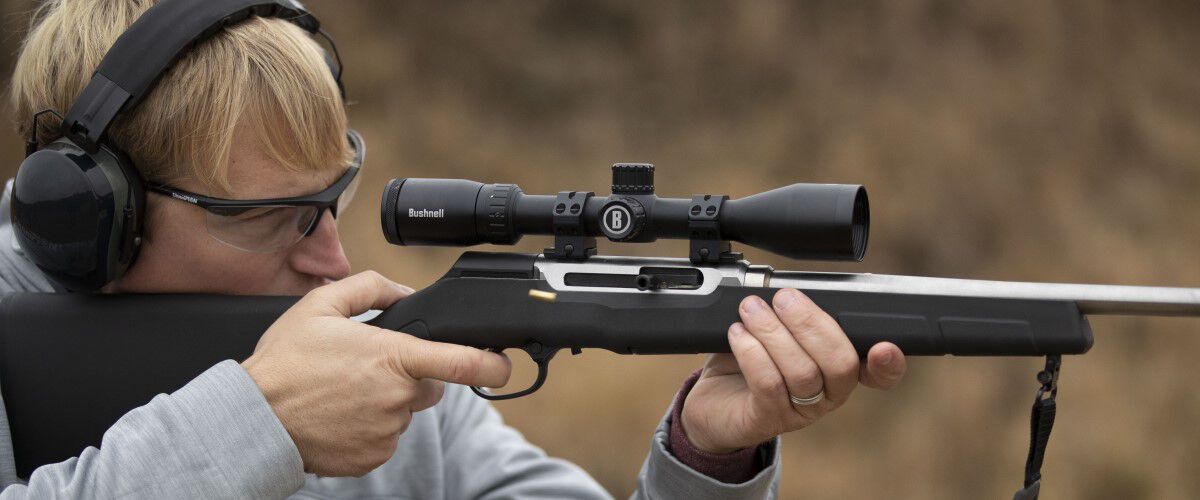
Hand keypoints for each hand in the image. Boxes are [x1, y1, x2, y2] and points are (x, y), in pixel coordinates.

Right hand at [241, 271, 511, 475]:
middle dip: (410, 376)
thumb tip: (404, 293)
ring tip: (344, 392)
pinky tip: (341, 415)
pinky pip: (387, 438)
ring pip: (406, 412)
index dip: (493, 364)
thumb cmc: (285, 363)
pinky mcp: (375, 457)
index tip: (504, 363)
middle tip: (367, 369)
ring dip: (387, 402)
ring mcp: (388, 431)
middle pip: (430, 386)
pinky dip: (371, 427)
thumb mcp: (321, 306)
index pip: (464, 363)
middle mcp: (397, 398)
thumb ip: (370, 288)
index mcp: (393, 358)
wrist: (254, 419)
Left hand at [680, 289, 905, 453]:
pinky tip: (738, 334)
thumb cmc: (748, 363)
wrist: (712, 403)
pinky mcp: (768, 419)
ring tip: (751, 309)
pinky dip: (752, 352)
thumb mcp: (777, 334)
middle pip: (840, 363)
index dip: (890, 363)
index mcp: (839, 370)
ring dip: (774, 332)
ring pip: (802, 372)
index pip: (879, 373)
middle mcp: (828, 394)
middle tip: (783, 298)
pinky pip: (768, 384)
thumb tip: (790, 288)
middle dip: (811, 323)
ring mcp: (801, 411)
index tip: (884, 345)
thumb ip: (793, 315)